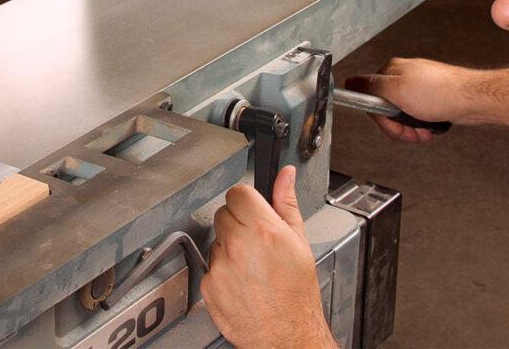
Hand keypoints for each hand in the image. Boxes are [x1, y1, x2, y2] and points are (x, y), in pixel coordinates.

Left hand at [201, 166, 336, 348]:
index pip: (238, 192)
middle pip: (224, 213)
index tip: (253, 209)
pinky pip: (210, 265)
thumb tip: (285, 175)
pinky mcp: (208, 285)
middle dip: (238, 222)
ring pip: (216, 239)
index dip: (247, 200)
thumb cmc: (297, 295)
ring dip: (230, 247)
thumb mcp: (300, 242)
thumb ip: (287, 203)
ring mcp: (220, 266)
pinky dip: (222, 271)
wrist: (287, 336)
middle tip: (256, 241)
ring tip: (252, 265)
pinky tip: (241, 281)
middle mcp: (238, 245)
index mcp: (262, 229)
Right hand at [346, 58, 508, 140]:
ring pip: (403, 116)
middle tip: (410, 130)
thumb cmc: (441, 93)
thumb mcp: (396, 90)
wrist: (472, 100)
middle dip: (398, 126)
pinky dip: (422, 126)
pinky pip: (417, 117)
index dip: (380, 116)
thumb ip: (369, 87)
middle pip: (387, 110)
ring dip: (411, 128)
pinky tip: (429, 128)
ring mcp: (417, 88)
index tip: (391, 123)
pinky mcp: (430, 99)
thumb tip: (348, 83)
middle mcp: (403, 77)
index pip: (370, 97)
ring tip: (423, 131)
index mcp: (391, 71)